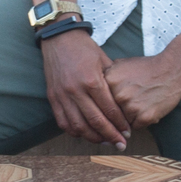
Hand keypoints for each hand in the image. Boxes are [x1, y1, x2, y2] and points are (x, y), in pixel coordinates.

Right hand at [40, 28, 129, 147]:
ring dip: (93, 137)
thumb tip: (126, 102)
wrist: (58, 38)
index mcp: (92, 80)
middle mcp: (76, 90)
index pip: (109, 109)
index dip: (120, 124)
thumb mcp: (104, 61)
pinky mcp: (53, 98)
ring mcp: (62, 95)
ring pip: (78, 126)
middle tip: (121, 143)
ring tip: (105, 142)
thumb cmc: (84, 48)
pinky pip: (63, 122)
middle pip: (95, 121)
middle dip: (110, 135)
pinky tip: (85, 134)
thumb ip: (113, 82)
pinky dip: (75, 131)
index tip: (128, 132)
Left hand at [104, 49, 180, 128]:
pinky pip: (136, 127)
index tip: (106, 108)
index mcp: (108, 82)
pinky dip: (141, 121)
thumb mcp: (120, 65)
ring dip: (128, 119)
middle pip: (109, 115)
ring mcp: (131, 107)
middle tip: (127, 107)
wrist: (172, 69)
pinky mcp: (144, 117)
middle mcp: (117, 95)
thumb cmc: (146, 67)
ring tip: (140, 105)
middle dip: (115, 115)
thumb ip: (105, 77)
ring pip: (122, 123)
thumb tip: (92, 90)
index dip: (103, 106)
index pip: (98, 103)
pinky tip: (148, 108)